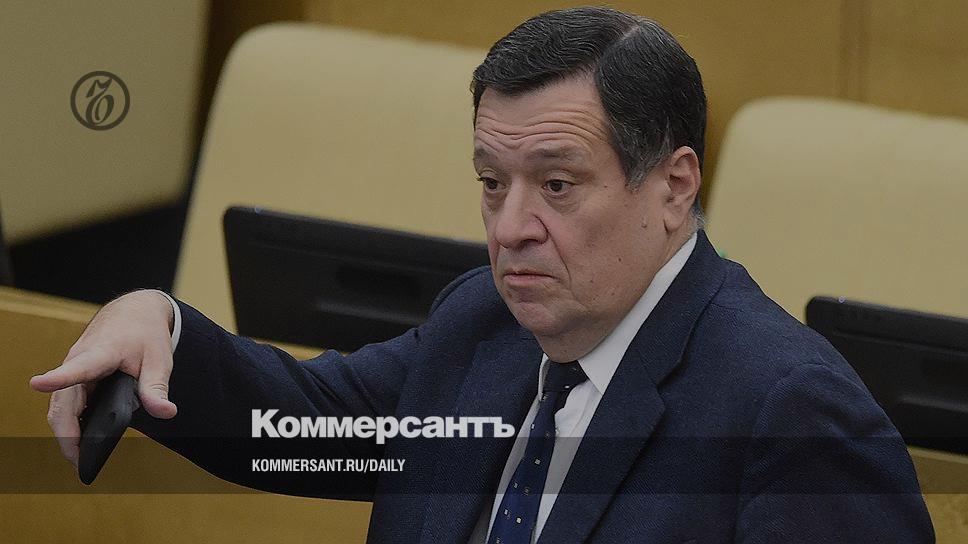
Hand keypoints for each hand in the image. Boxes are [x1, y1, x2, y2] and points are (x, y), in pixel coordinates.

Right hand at [29, 290, 177, 465]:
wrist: (134, 313)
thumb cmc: (145, 334)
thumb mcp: (159, 359)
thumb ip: (157, 387)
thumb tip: (166, 412)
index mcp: (101, 352)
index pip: (78, 367)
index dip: (58, 377)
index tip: (38, 383)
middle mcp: (79, 359)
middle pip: (64, 400)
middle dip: (67, 432)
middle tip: (80, 460)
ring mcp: (72, 367)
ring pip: (60, 405)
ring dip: (66, 430)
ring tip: (80, 456)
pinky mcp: (73, 376)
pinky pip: (65, 403)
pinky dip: (69, 421)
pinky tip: (80, 439)